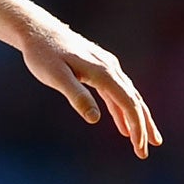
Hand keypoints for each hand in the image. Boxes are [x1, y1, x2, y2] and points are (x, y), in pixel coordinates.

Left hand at [17, 16, 160, 158]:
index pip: (127, 103)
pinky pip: (117, 93)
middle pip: (134, 101)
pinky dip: (122, 110)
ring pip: (129, 96)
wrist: (38, 31)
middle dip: (142, 127)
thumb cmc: (43, 54)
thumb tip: (94, 119)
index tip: (138, 147)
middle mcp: (110, 68)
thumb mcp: (56, 77)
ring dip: (137, 119)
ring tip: (145, 141)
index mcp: (103, 73)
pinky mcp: (100, 68)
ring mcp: (107, 67)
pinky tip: (123, 125)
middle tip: (145, 152)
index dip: (136, 126)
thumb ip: (76, 96)